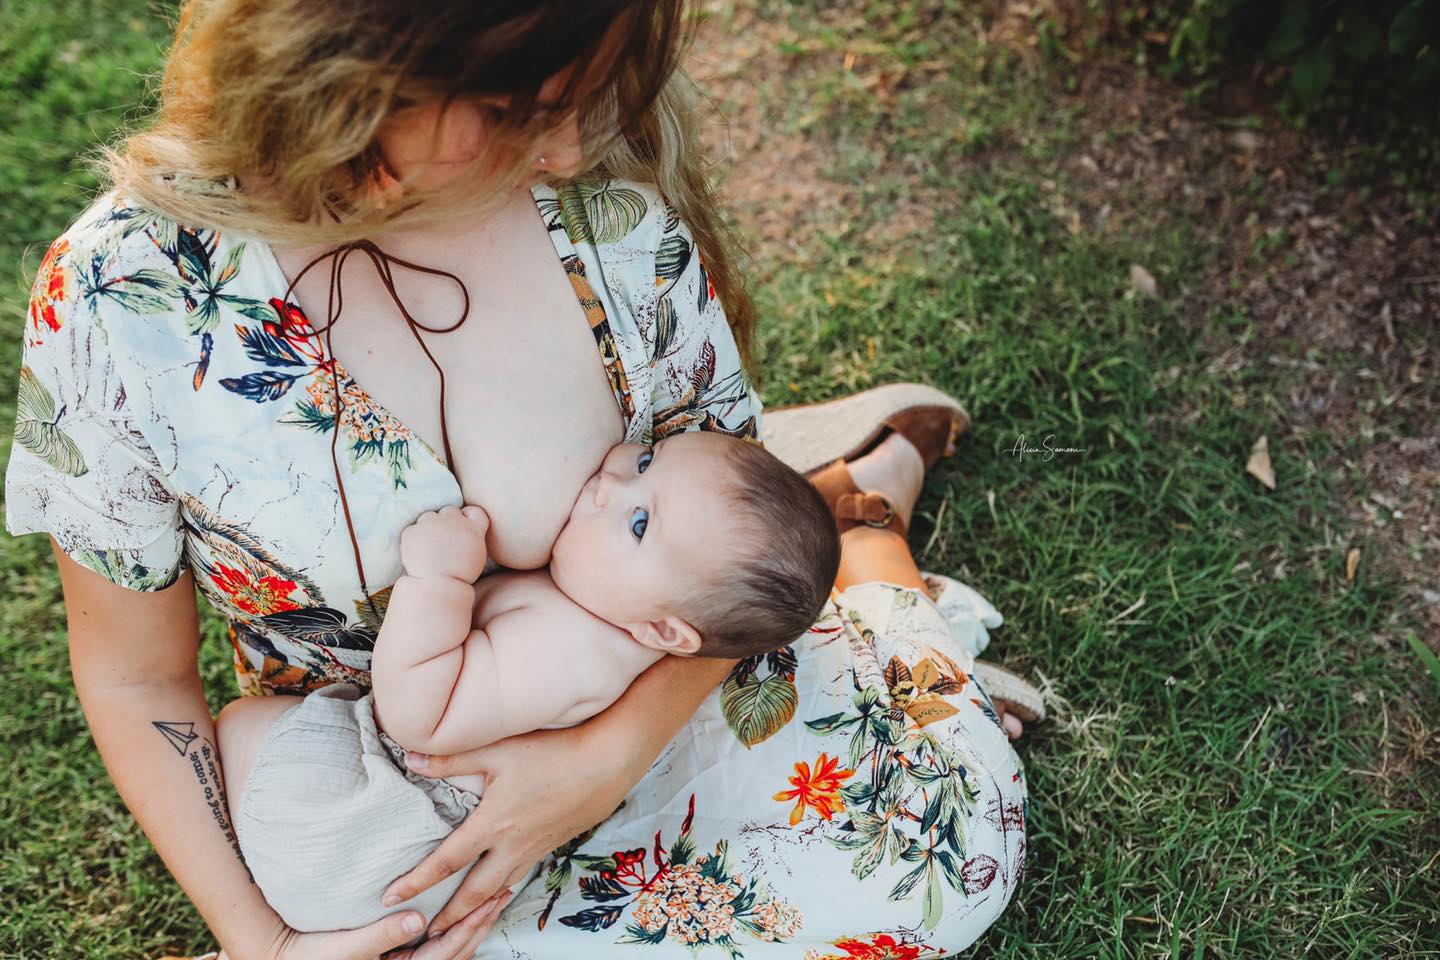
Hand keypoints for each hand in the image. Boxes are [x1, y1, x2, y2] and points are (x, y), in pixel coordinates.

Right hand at [261, 896, 511, 959]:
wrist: (285, 957)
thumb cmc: (311, 954)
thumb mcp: (344, 948)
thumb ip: (381, 936)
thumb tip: (417, 920)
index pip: (446, 952)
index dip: (469, 926)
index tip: (489, 902)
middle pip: (457, 950)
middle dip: (481, 922)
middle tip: (504, 892)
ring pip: (451, 947)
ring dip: (473, 922)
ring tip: (494, 896)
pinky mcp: (400, 953)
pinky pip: (437, 942)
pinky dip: (456, 924)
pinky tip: (466, 906)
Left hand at [380, 723, 638, 934]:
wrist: (607, 763)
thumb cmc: (553, 751)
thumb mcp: (499, 750)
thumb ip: (453, 758)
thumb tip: (411, 759)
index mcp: (493, 824)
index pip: (446, 861)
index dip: (417, 881)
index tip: (390, 896)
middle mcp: (512, 845)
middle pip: (473, 892)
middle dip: (448, 917)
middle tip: (427, 935)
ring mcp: (534, 848)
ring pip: (499, 889)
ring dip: (476, 910)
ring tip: (459, 922)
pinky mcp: (551, 844)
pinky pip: (520, 875)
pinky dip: (503, 890)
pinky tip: (499, 890)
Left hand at [399, 505, 489, 580]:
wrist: (438, 586)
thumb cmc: (459, 575)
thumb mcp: (476, 554)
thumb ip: (472, 536)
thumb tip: (463, 524)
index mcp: (473, 528)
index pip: (474, 511)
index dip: (467, 517)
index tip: (462, 528)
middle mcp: (453, 520)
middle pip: (449, 510)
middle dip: (446, 522)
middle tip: (443, 541)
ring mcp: (431, 523)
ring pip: (429, 517)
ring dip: (429, 527)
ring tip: (429, 549)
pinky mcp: (412, 530)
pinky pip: (412, 529)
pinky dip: (414, 538)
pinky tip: (418, 553)